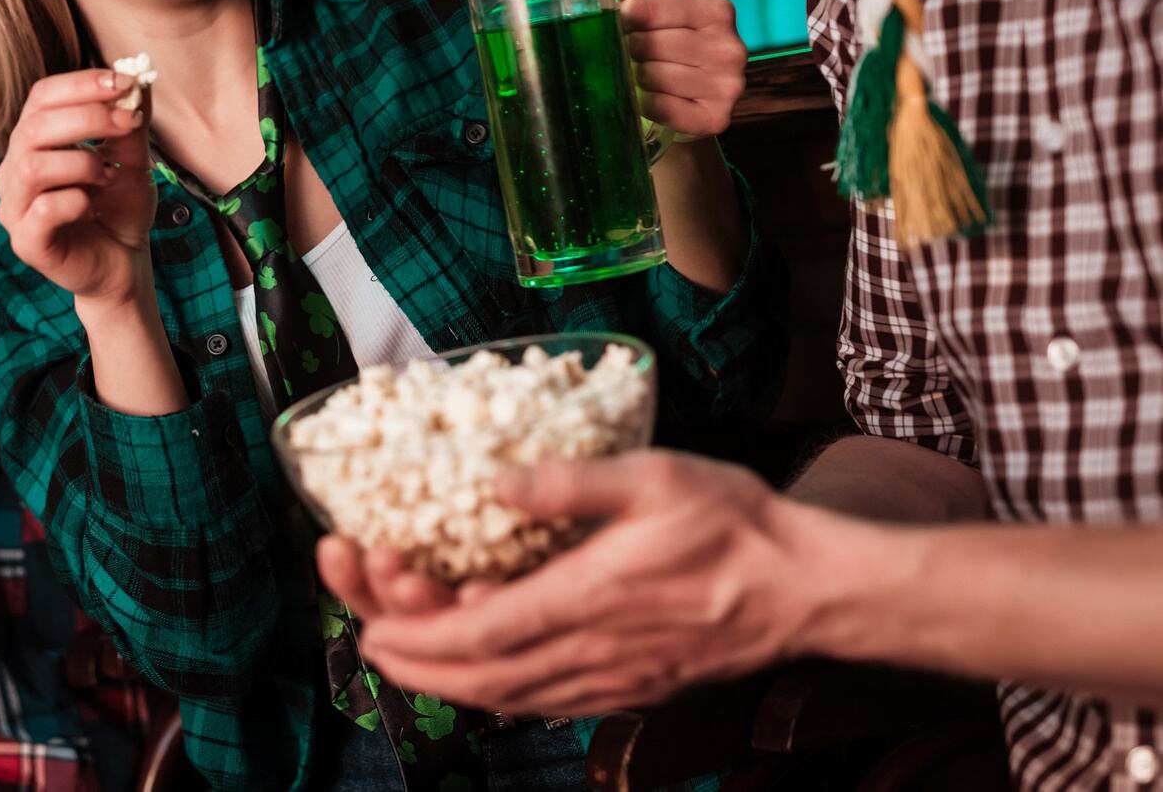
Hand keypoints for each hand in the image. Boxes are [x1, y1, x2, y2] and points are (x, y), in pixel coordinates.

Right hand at [0, 70, 156, 308]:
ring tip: (108, 173)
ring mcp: (15, 208)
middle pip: (33, 126)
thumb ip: (131, 123)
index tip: (123, 81)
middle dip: (88, 117)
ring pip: (33, 166)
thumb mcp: (134, 160)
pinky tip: (91, 206)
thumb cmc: (119, 209)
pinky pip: (43, 210)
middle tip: (128, 121)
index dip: (80, 84)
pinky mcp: (26, 243)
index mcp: (33, 143)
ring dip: (81, 161)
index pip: (41, 97)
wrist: (123, 264)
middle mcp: (14, 171)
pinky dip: (75, 200)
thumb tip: (138, 78)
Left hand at [318, 451, 840, 716]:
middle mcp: (593, 653)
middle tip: (368, 638)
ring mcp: (612, 680)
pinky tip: (482, 669)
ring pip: (509, 697)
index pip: (481, 636)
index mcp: (589, 599)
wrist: (810, 591)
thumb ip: (570, 480)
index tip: (369, 626)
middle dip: (414, 663)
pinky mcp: (631, 688)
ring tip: (406, 653)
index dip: (417, 637)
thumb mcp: (655, 477)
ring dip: (449, 680)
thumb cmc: (736, 526)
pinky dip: (498, 689)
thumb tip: (494, 478)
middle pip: (481, 679)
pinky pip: (546, 700)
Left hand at [613, 0, 746, 139]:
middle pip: (648, 43)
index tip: (620, 22)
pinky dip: (646, 103)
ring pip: (652, 76)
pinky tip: (649, 96)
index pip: (648, 6)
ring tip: (641, 73)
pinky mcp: (717, 117)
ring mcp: (729, 85)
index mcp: (717, 9)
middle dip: (628, 48)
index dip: (624, 16)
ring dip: (636, 76)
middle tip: (629, 52)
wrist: (689, 99)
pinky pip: (661, 107)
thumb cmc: (666, 42)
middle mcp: (731, 46)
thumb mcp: (654, 3)